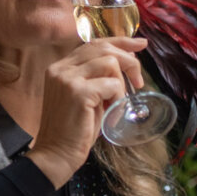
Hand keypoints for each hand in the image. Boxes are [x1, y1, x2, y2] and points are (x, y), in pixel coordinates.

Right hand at [25, 37, 148, 188]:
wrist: (56, 153)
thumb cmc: (73, 130)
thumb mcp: (84, 97)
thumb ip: (96, 78)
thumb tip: (126, 63)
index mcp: (60, 67)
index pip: (93, 43)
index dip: (119, 42)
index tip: (140, 45)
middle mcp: (61, 68)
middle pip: (104, 48)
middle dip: (129, 60)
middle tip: (138, 81)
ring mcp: (68, 78)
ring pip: (110, 63)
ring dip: (122, 84)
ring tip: (116, 104)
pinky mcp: (78, 92)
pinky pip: (112, 84)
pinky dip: (119, 98)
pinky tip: (112, 112)